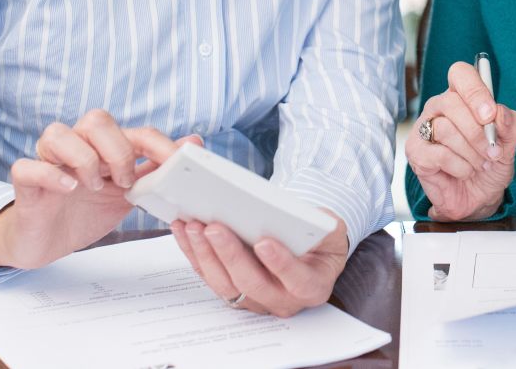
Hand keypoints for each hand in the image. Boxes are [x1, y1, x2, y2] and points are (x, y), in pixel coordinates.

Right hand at [0, 110, 197, 269]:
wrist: (46, 242)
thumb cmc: (85, 211)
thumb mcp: (127, 194)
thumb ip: (155, 169)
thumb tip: (193, 141)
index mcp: (103, 148)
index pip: (135, 132)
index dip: (159, 145)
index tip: (176, 164)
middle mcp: (75, 146)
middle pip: (96, 120)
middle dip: (118, 150)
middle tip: (125, 181)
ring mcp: (48, 162)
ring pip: (58, 133)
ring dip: (84, 158)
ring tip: (95, 187)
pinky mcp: (25, 183)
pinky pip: (28, 166)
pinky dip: (50, 174)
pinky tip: (69, 189)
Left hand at [171, 211, 349, 317]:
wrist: (310, 248)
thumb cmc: (321, 237)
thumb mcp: (331, 228)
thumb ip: (321, 226)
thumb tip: (296, 215)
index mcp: (313, 286)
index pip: (297, 280)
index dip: (280, 264)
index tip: (263, 243)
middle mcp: (283, 300)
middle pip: (253, 284)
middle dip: (230, 254)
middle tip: (214, 227)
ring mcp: (255, 299)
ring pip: (225, 284)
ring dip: (206, 255)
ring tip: (194, 226)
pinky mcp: (233, 291)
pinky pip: (210, 276)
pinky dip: (195, 253)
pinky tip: (184, 231)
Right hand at [405, 61, 515, 220]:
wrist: (479, 198)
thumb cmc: (490, 163)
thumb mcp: (510, 143)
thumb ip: (511, 124)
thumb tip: (500, 113)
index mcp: (461, 96)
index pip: (460, 74)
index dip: (475, 91)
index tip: (489, 115)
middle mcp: (439, 107)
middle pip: (451, 102)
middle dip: (478, 132)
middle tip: (493, 152)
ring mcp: (424, 128)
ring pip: (445, 128)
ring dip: (471, 152)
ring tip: (480, 164)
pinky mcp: (416, 152)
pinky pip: (438, 153)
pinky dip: (459, 166)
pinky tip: (464, 172)